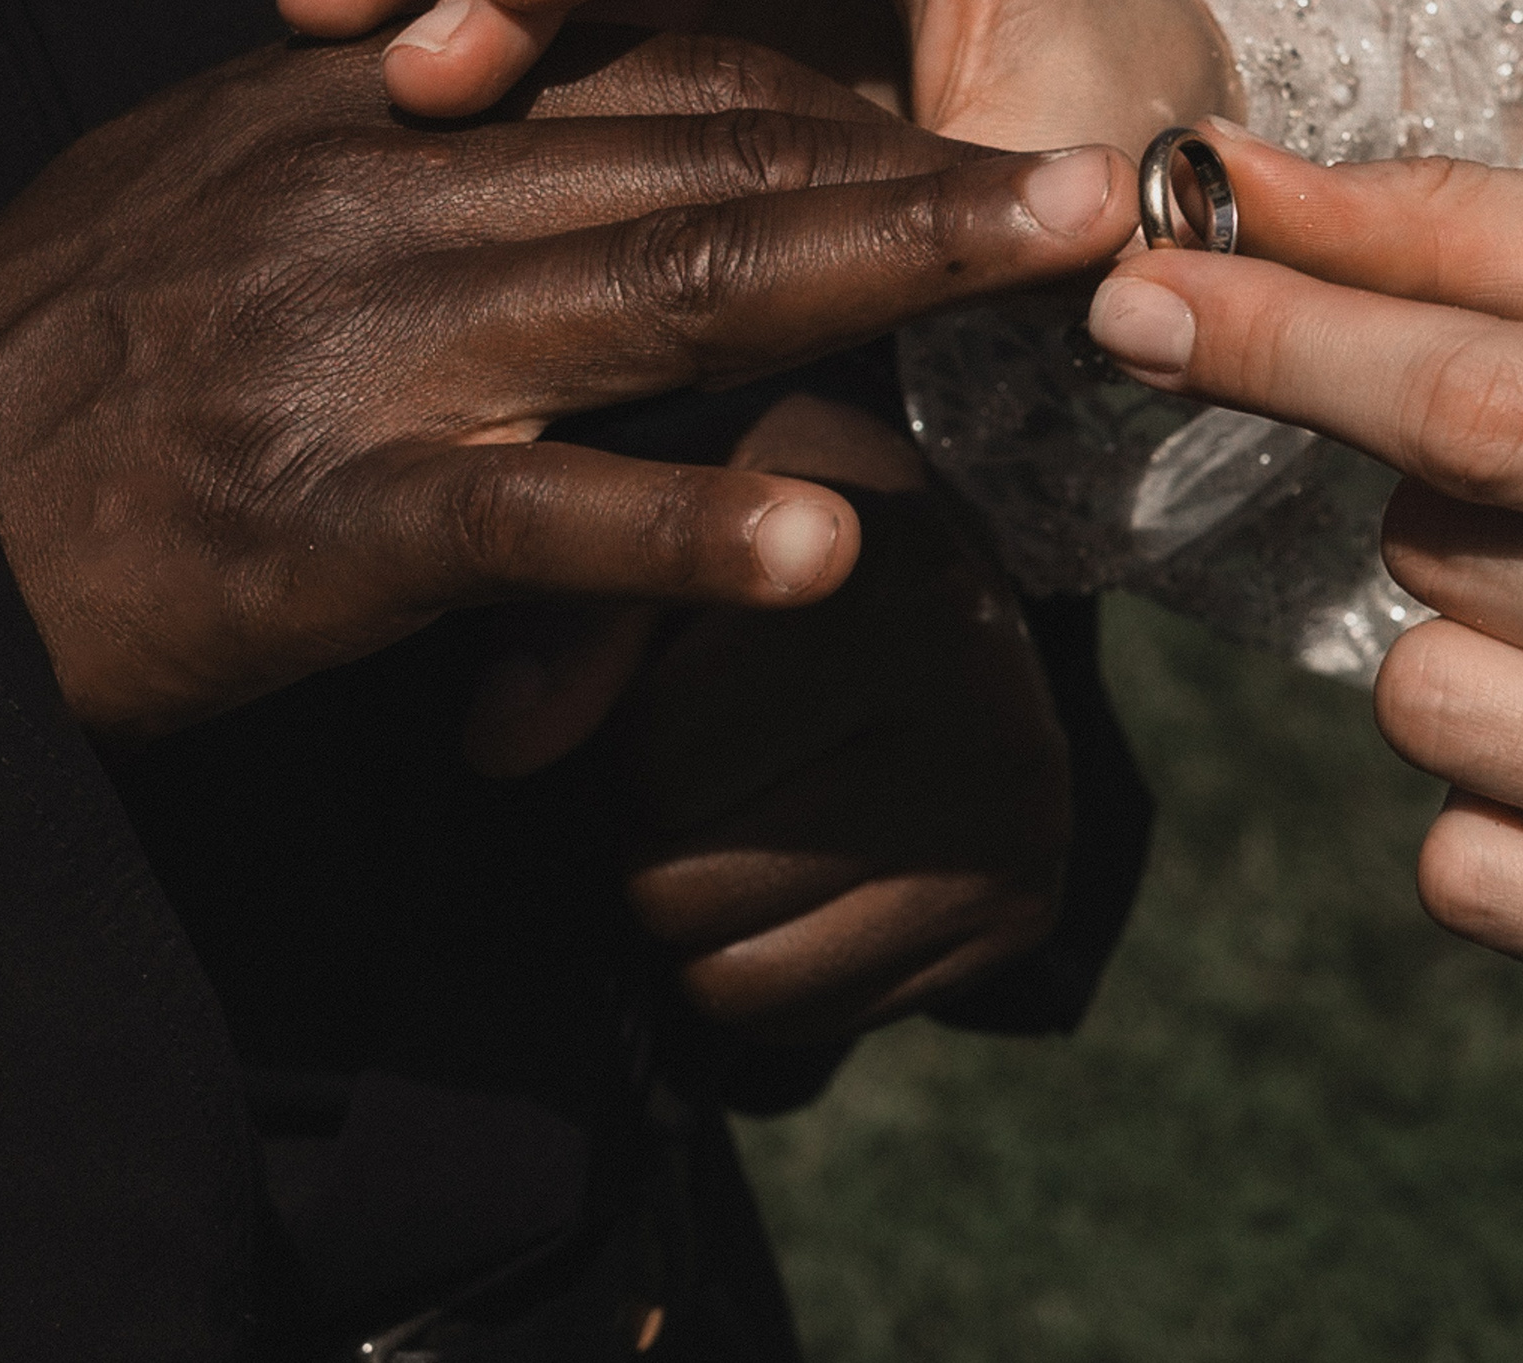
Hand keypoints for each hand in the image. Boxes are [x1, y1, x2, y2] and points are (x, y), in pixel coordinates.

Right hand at [0, 32, 1132, 740]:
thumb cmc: (69, 345)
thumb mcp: (231, 187)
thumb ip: (387, 143)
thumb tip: (502, 96)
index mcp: (382, 113)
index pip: (653, 77)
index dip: (840, 101)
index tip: (982, 129)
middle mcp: (398, 199)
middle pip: (712, 158)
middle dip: (921, 165)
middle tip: (1097, 174)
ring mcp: (375, 357)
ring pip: (669, 287)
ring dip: (880, 274)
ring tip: (1044, 265)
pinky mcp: (334, 520)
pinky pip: (541, 519)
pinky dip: (686, 529)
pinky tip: (822, 547)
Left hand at [468, 394, 1069, 1041]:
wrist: (923, 574)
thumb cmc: (758, 532)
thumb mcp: (659, 503)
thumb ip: (570, 610)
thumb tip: (499, 744)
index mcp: (887, 565)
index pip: (655, 754)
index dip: (622, 735)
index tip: (667, 683)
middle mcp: (979, 686)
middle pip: (678, 879)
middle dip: (652, 835)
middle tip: (702, 762)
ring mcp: (1017, 810)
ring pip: (728, 972)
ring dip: (694, 911)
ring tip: (742, 807)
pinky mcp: (1023, 908)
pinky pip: (801, 1019)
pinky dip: (763, 967)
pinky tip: (800, 868)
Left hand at [1082, 126, 1522, 1030]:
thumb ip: (1464, 225)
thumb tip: (1225, 181)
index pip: (1484, 405)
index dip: (1281, 346)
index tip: (1134, 298)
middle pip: (1437, 558)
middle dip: (1429, 489)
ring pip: (1430, 713)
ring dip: (1462, 635)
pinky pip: (1466, 869)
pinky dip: (1491, 786)